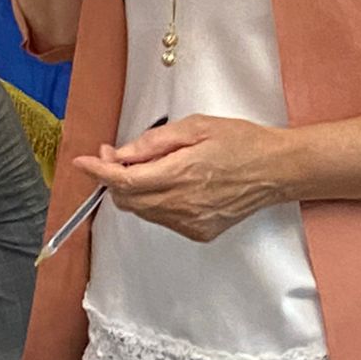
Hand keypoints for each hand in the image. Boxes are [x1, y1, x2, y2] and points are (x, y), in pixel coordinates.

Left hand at [73, 115, 288, 243]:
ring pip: (143, 211)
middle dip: (115, 178)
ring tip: (153, 166)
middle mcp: (182, 204)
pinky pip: (162, 219)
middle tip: (118, 154)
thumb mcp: (197, 126)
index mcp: (181, 173)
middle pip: (127, 200)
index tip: (83, 162)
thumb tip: (121, 154)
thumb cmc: (242, 142)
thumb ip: (155, 142)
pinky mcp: (198, 233)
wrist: (277, 170)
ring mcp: (190, 223)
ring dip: (135, 190)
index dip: (98, 171)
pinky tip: (175, 184)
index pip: (124, 180)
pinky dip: (156, 202)